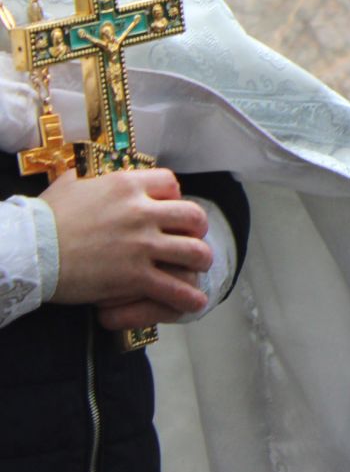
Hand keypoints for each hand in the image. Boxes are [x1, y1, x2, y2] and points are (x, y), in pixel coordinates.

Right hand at [42, 168, 211, 326]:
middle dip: (197, 228)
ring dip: (200, 260)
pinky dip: (188, 297)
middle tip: (192, 236)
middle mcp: (141, 212)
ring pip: (193, 251)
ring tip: (198, 266)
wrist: (29, 251)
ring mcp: (141, 245)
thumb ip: (93, 175)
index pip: (171, 183)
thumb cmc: (44, 218)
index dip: (174, 196)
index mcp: (127, 186)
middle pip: (192, 216)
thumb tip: (98, 169)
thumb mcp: (71, 182)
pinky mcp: (134, 276)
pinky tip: (194, 302)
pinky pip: (174, 287)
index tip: (168, 207)